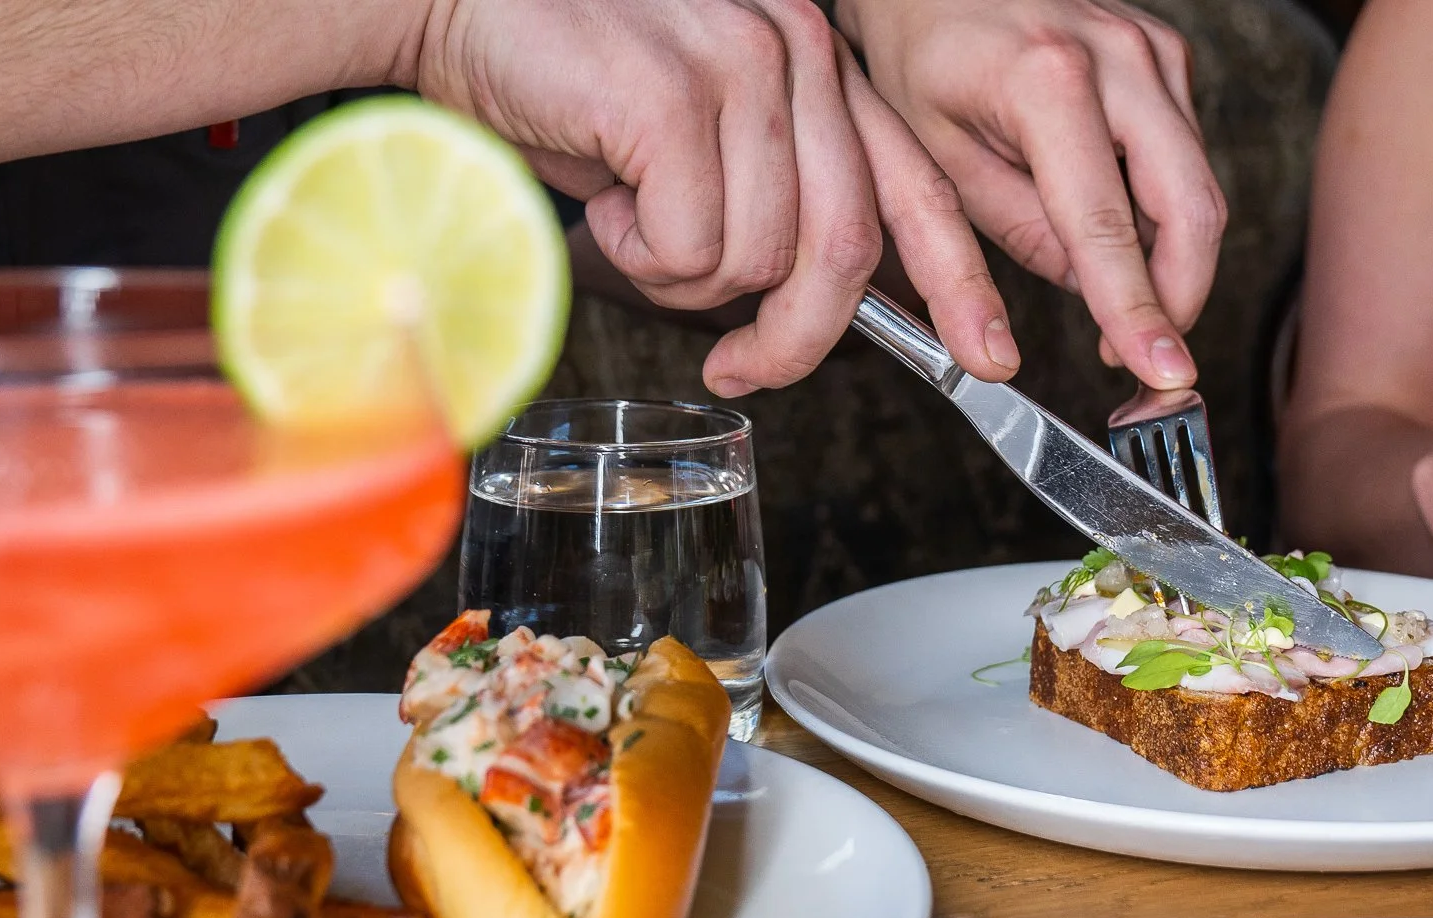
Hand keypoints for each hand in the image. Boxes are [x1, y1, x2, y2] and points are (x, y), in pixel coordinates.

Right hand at [414, 0, 1017, 394]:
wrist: (448, 5)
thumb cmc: (568, 81)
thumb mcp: (699, 139)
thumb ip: (772, 196)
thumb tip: (802, 304)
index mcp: (817, 62)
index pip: (915, 184)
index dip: (958, 280)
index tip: (984, 352)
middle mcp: (797, 50)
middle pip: (843, 249)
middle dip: (794, 336)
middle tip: (739, 367)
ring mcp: (740, 66)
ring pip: (759, 259)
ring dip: (682, 274)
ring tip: (627, 213)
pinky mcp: (674, 97)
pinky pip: (691, 247)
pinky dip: (638, 252)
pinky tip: (602, 196)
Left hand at [837, 0, 1224, 387]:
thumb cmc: (919, 54)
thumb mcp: (937, 158)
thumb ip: (1020, 232)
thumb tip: (1092, 290)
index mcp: (1047, 83)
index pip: (1109, 228)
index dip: (1141, 312)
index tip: (1163, 371)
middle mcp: (1118, 57)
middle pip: (1192, 209)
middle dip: (1178, 296)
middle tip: (1141, 351)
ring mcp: (1152, 50)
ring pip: (1198, 187)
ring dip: (1168, 255)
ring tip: (1109, 288)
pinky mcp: (1165, 54)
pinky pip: (1184, 155)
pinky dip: (1159, 205)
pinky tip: (1108, 214)